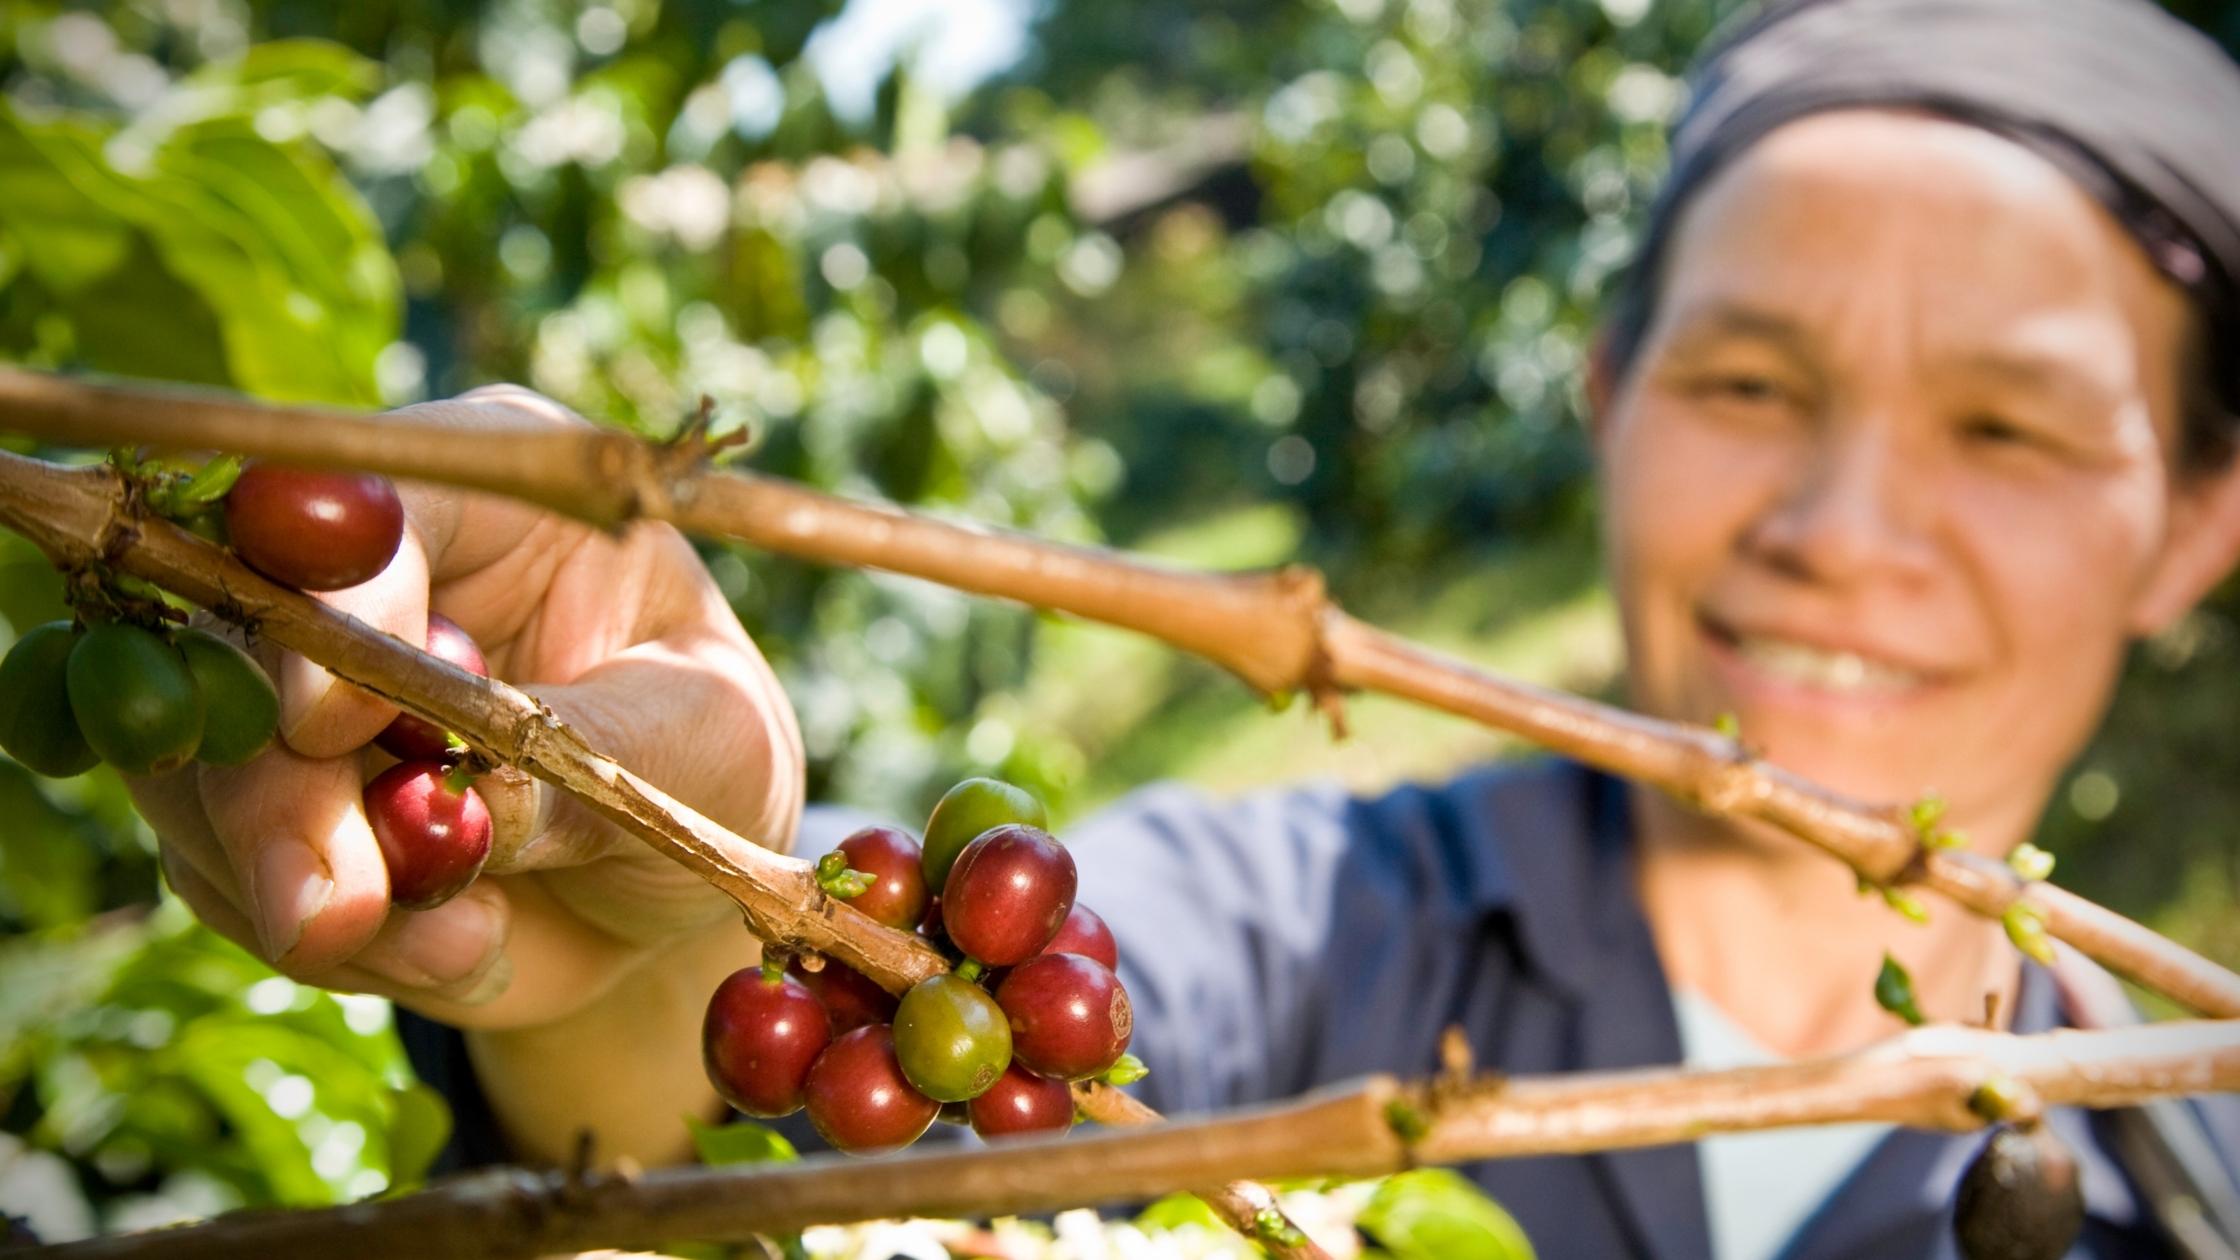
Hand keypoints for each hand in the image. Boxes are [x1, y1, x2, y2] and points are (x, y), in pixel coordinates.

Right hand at [129, 386, 804, 1031]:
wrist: (670, 889)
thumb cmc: (710, 766)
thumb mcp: (705, 741)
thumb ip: (592, 755)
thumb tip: (473, 796)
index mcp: (491, 500)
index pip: (367, 506)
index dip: (330, 601)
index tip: (330, 720)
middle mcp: (366, 574)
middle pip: (240, 644)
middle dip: (277, 792)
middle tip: (340, 908)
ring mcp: (292, 689)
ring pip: (200, 768)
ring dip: (299, 884)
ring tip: (459, 945)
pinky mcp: (258, 802)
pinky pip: (218, 871)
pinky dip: (325, 940)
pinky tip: (454, 952)